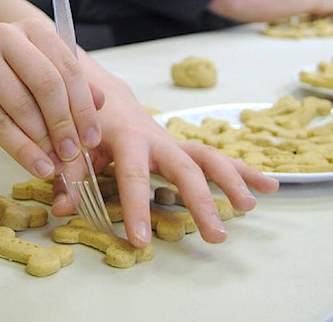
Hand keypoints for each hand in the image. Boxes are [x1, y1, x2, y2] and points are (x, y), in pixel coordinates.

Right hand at [0, 19, 101, 179]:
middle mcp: (6, 36)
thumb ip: (63, 82)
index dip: (84, 107)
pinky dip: (21, 149)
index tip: (94, 139)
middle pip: (47, 84)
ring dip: (44, 143)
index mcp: (31, 30)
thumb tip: (101, 101)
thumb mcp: (26, 72)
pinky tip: (37, 167)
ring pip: (22, 106)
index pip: (68, 67)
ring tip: (58, 167)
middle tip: (75, 156)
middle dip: (65, 125)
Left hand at [52, 93, 278, 247]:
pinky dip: (244, 171)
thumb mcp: (71, 146)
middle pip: (186, 168)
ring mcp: (173, 142)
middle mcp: (156, 138)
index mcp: (126, 137)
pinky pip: (218, 158)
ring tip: (251, 207)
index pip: (133, 176)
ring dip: (233, 181)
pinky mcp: (184, 147)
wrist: (102, 92)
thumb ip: (68, 176)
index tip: (140, 240)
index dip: (135, 209)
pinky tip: (270, 187)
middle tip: (215, 235)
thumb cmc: (85, 122)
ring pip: (209, 157)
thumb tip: (62, 207)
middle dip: (202, 202)